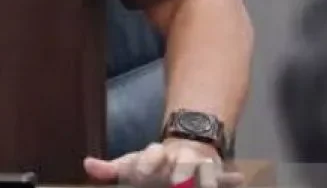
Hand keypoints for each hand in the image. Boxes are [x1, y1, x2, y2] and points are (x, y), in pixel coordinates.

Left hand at [83, 138, 243, 187]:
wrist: (187, 145)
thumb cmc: (155, 164)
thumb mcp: (132, 166)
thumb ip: (111, 169)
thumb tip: (87, 165)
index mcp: (156, 157)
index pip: (151, 157)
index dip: (148, 163)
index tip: (142, 171)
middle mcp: (179, 159)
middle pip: (182, 165)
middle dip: (182, 173)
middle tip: (179, 180)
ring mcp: (199, 165)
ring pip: (205, 169)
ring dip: (207, 175)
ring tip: (206, 182)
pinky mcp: (217, 174)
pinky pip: (226, 177)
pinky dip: (231, 179)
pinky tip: (239, 179)